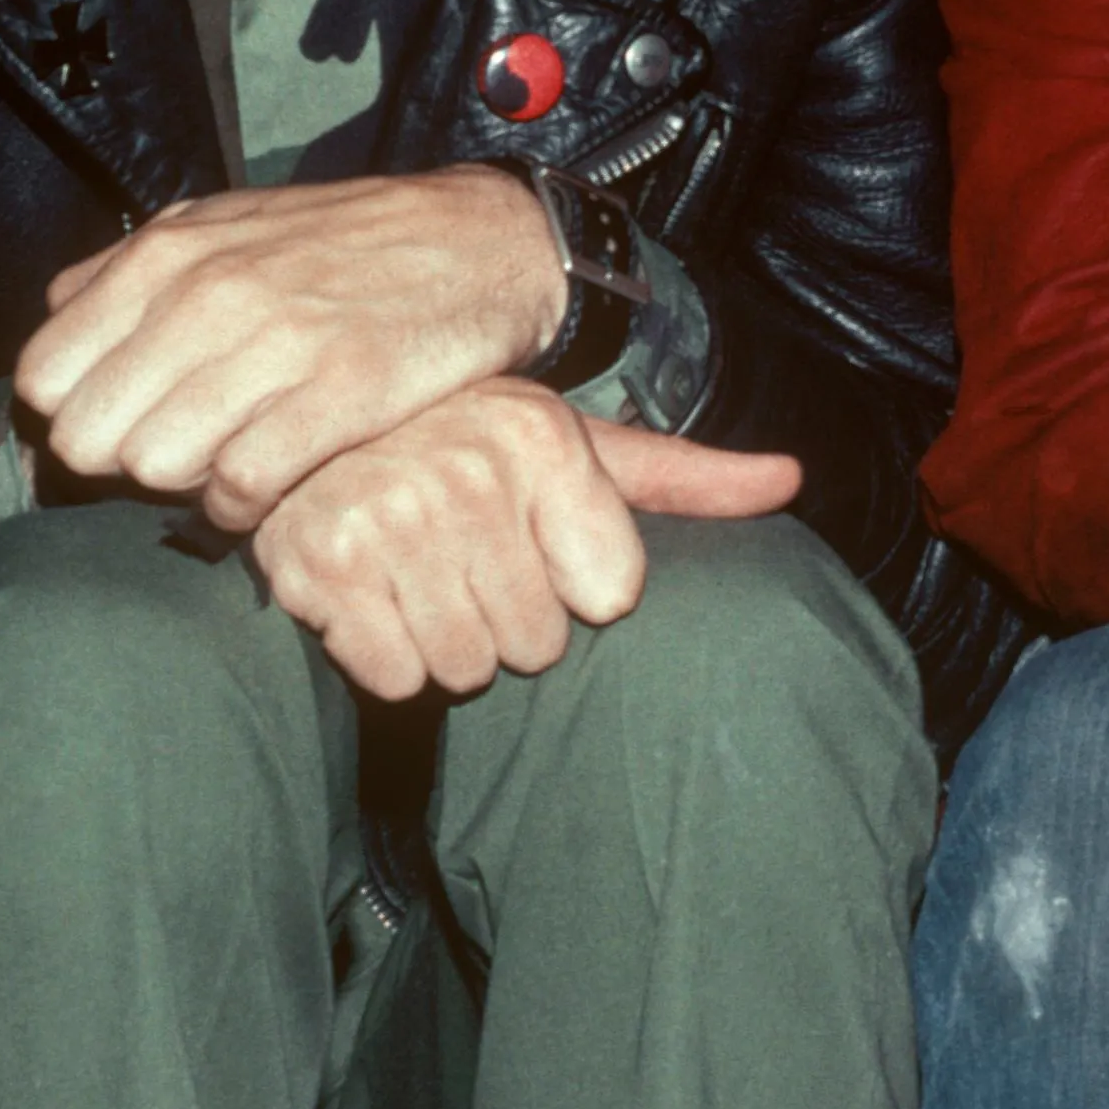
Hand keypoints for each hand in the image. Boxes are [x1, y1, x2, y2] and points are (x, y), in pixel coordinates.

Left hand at [16, 166, 564, 524]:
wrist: (481, 242)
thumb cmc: (344, 243)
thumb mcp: (222, 225)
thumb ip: (130, 271)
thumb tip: (60, 318)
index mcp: (164, 256)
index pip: (45, 376)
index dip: (76, 413)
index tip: (124, 420)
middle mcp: (207, 295)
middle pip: (90, 436)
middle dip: (122, 459)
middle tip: (177, 450)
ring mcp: (276, 345)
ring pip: (156, 465)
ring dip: (184, 484)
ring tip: (226, 462)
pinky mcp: (342, 395)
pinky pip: (242, 486)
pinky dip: (242, 506)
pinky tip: (266, 487)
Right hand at [248, 378, 800, 698]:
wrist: (318, 430)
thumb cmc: (467, 447)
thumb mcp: (578, 449)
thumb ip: (685, 476)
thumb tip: (791, 478)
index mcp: (540, 439)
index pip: (611, 596)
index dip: (574, 586)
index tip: (533, 541)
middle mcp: (465, 471)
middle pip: (538, 644)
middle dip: (505, 617)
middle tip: (464, 561)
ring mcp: (384, 517)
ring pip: (467, 669)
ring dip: (446, 642)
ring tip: (419, 575)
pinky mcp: (316, 567)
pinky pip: (395, 678)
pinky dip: (385, 656)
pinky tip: (371, 596)